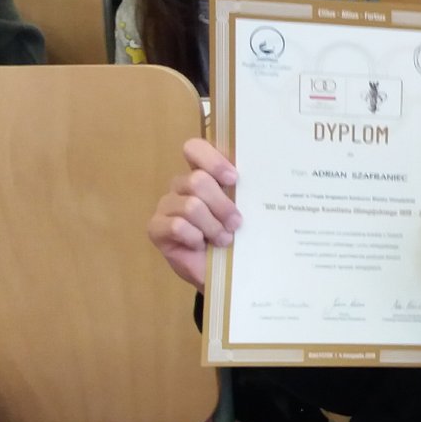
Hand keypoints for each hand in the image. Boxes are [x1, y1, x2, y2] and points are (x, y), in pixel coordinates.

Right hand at [147, 138, 241, 290]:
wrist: (224, 273)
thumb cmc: (236, 237)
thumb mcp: (244, 211)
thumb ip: (245, 192)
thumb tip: (265, 179)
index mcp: (203, 174)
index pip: (195, 148)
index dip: (212, 160)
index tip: (234, 179)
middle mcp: (182, 186)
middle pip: (197, 181)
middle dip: (222, 205)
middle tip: (236, 223)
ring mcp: (166, 205)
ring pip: (191, 206)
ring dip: (213, 226)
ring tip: (224, 239)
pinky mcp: (156, 228)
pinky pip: (178, 226)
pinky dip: (196, 237)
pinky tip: (201, 245)